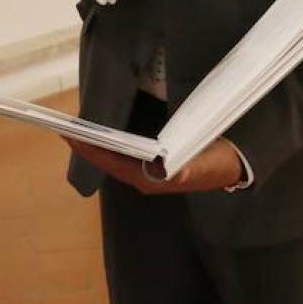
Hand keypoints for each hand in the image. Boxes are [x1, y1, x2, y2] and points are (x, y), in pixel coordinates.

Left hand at [64, 137, 243, 193]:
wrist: (235, 166)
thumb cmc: (218, 163)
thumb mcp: (205, 165)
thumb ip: (185, 169)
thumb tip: (162, 170)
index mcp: (149, 179)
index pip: (110, 162)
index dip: (89, 148)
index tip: (69, 133)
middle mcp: (143, 177)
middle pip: (107, 159)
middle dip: (88, 143)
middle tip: (67, 124)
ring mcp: (146, 171)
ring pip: (114, 156)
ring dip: (98, 141)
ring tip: (80, 124)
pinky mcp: (152, 163)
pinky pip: (124, 152)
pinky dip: (112, 139)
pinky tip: (106, 127)